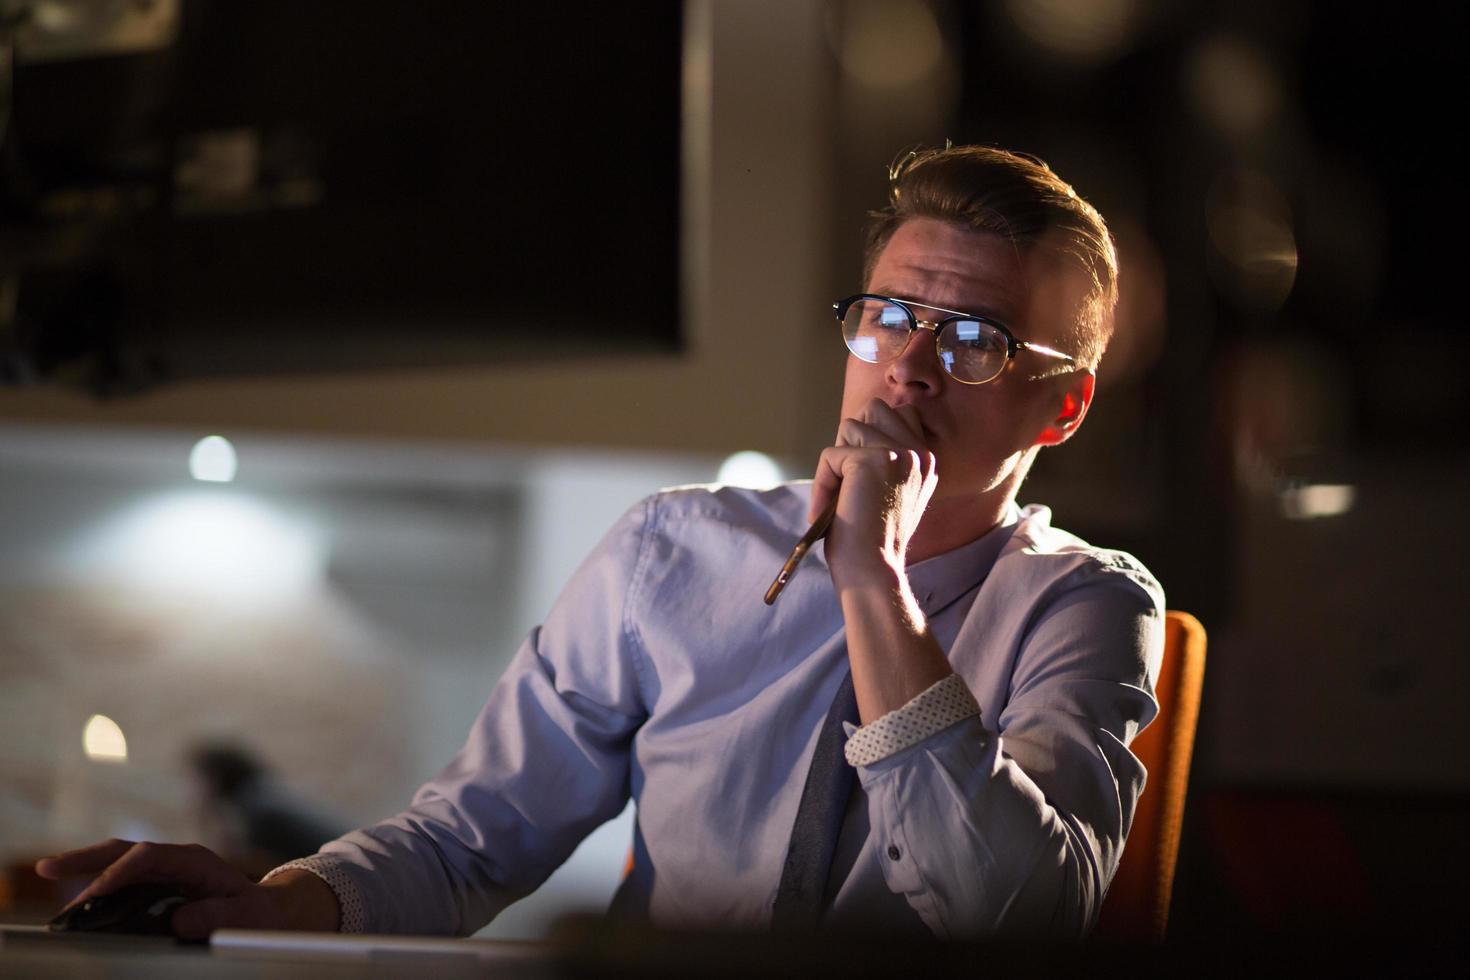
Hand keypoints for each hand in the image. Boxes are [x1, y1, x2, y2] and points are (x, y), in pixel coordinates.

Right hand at [36, 839, 339, 938]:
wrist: (268, 914)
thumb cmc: (259, 916)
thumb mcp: (246, 917)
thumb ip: (216, 916)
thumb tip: (179, 919)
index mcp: (195, 860)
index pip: (148, 856)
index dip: (119, 872)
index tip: (95, 893)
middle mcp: (175, 860)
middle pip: (124, 851)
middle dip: (85, 858)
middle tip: (46, 868)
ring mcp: (164, 872)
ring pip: (117, 866)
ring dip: (84, 877)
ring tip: (56, 903)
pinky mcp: (156, 888)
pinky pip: (120, 886)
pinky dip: (96, 894)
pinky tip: (76, 910)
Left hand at [810, 398, 937, 588]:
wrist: (873, 570)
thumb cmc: (871, 540)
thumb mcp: (886, 490)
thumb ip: (882, 457)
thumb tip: (854, 426)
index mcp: (926, 461)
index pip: (899, 413)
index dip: (870, 437)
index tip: (861, 478)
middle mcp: (919, 454)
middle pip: (874, 409)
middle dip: (852, 440)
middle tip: (848, 482)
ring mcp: (899, 454)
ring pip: (850, 426)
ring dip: (836, 462)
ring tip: (839, 497)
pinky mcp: (873, 460)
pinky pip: (830, 455)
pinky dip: (822, 483)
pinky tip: (828, 510)